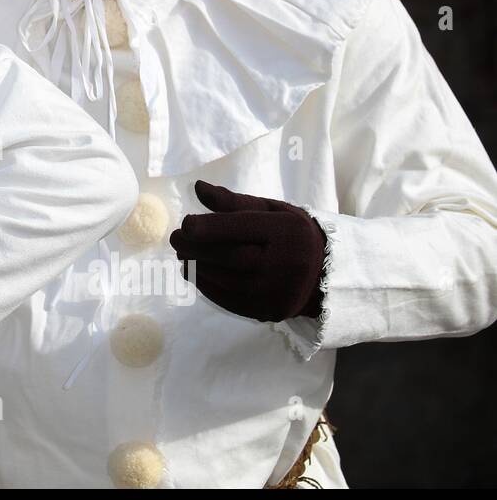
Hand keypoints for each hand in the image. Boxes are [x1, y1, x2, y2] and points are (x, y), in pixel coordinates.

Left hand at [169, 180, 326, 322]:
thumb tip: (197, 187)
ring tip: (182, 255)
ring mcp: (278, 292)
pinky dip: (207, 287)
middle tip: (175, 240)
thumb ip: (234, 202)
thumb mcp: (271, 210)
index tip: (185, 223)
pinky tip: (195, 274)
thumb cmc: (290, 234)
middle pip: (230, 257)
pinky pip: (230, 301)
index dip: (209, 227)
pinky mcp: (270, 312)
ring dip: (197, 268)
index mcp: (287, 232)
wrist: (324, 273)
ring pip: (227, 281)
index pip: (242, 229)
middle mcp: (286, 265)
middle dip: (196, 248)